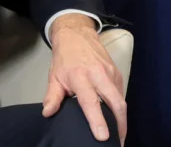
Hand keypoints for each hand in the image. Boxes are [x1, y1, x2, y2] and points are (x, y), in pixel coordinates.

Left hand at [43, 15, 126, 143]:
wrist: (77, 34)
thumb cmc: (64, 58)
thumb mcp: (54, 77)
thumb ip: (52, 96)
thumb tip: (48, 113)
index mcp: (81, 77)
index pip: (91, 103)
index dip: (98, 120)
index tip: (103, 136)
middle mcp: (99, 75)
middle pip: (116, 102)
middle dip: (120, 124)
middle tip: (118, 141)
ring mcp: (111, 73)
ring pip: (121, 99)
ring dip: (122, 117)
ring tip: (119, 133)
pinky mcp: (117, 72)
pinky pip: (121, 93)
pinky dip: (120, 107)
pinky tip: (117, 117)